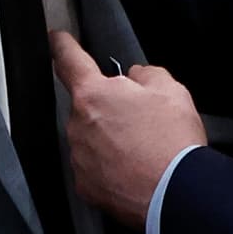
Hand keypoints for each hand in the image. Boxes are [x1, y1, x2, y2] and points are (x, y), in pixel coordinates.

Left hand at [49, 30, 205, 226]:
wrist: (176, 194)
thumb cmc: (172, 142)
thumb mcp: (171, 90)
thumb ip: (146, 74)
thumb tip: (136, 78)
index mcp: (94, 94)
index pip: (69, 60)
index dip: (62, 46)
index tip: (56, 39)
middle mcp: (78, 125)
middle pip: (87, 106)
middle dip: (107, 107)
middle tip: (138, 118)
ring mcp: (79, 158)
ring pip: (90, 138)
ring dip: (109, 138)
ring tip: (141, 148)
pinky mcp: (86, 186)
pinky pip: (94, 167)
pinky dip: (110, 166)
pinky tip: (133, 169)